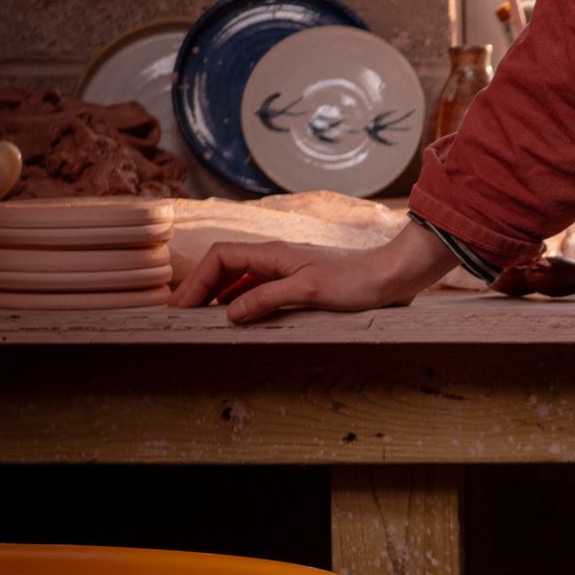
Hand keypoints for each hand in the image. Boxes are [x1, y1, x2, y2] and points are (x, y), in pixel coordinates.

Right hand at [169, 217, 454, 323]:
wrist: (394, 277)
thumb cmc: (357, 282)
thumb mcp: (309, 291)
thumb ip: (267, 298)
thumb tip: (229, 313)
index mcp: (273, 254)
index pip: (219, 258)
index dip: (195, 280)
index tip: (180, 307)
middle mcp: (276, 259)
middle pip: (224, 266)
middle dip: (200, 288)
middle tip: (181, 316)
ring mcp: (287, 271)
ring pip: (240, 279)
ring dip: (218, 296)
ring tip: (202, 319)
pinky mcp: (300, 285)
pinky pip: (259, 290)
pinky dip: (241, 302)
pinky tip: (240, 319)